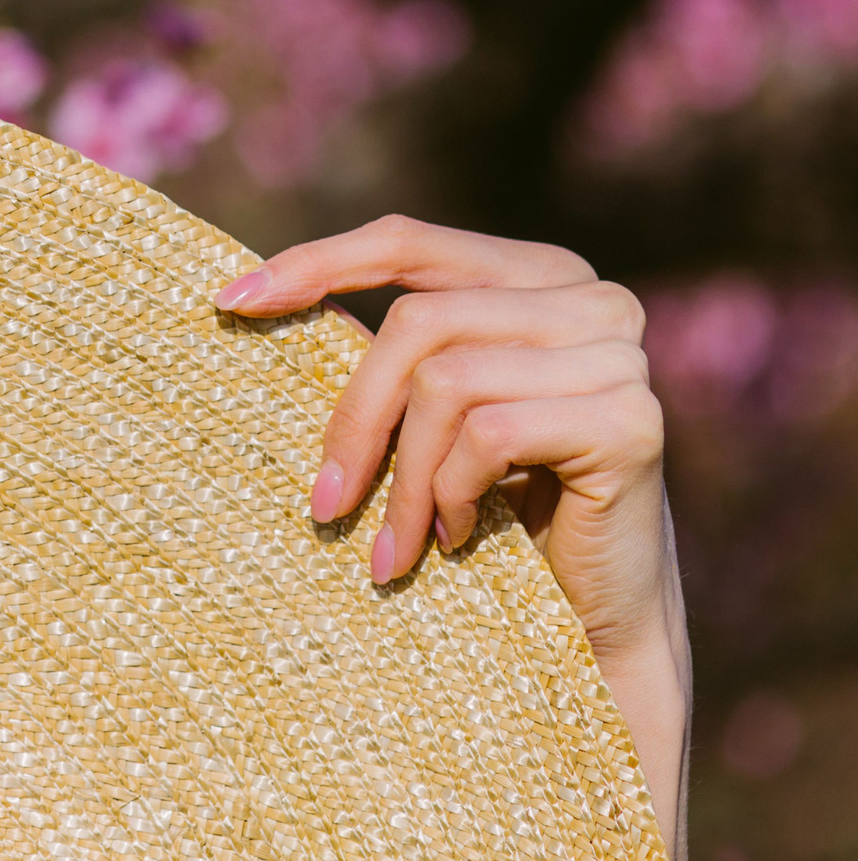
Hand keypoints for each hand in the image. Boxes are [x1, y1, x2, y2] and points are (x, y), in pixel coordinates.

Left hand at [215, 216, 691, 860]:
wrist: (600, 620)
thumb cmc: (500, 510)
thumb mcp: (436, 414)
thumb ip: (391, 352)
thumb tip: (252, 297)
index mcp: (540, 275)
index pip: (407, 240)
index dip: (315, 263)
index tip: (229, 304)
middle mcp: (592, 297)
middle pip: (417, 320)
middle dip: (356, 418)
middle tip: (324, 505)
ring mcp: (619, 355)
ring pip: (447, 381)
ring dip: (402, 480)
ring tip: (394, 546)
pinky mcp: (631, 421)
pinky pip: (490, 433)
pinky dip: (452, 494)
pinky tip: (456, 539)